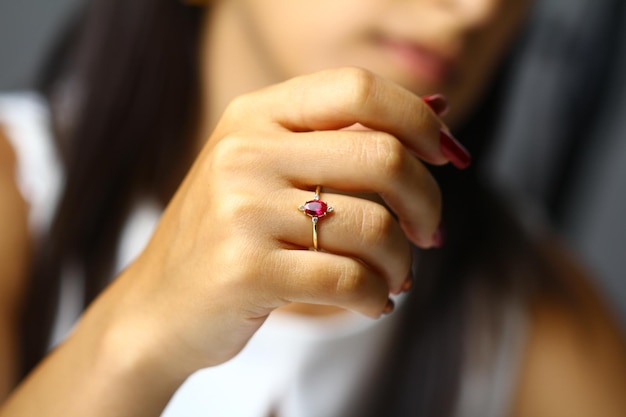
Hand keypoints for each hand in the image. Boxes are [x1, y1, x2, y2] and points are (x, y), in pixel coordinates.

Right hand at [103, 67, 461, 377]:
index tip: (445, 155)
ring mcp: (241, 211)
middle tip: (431, 233)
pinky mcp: (245, 271)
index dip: (417, 119)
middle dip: (427, 201)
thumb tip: (441, 109)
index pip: (357, 89)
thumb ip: (345, 139)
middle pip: (383, 156)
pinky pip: (350, 280)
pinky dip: (377, 298)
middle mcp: (245, 153)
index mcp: (255, 117)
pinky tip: (372, 303)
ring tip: (394, 278)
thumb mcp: (270, 170)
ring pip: (375, 227)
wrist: (158, 305)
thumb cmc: (230, 235)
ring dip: (403, 262)